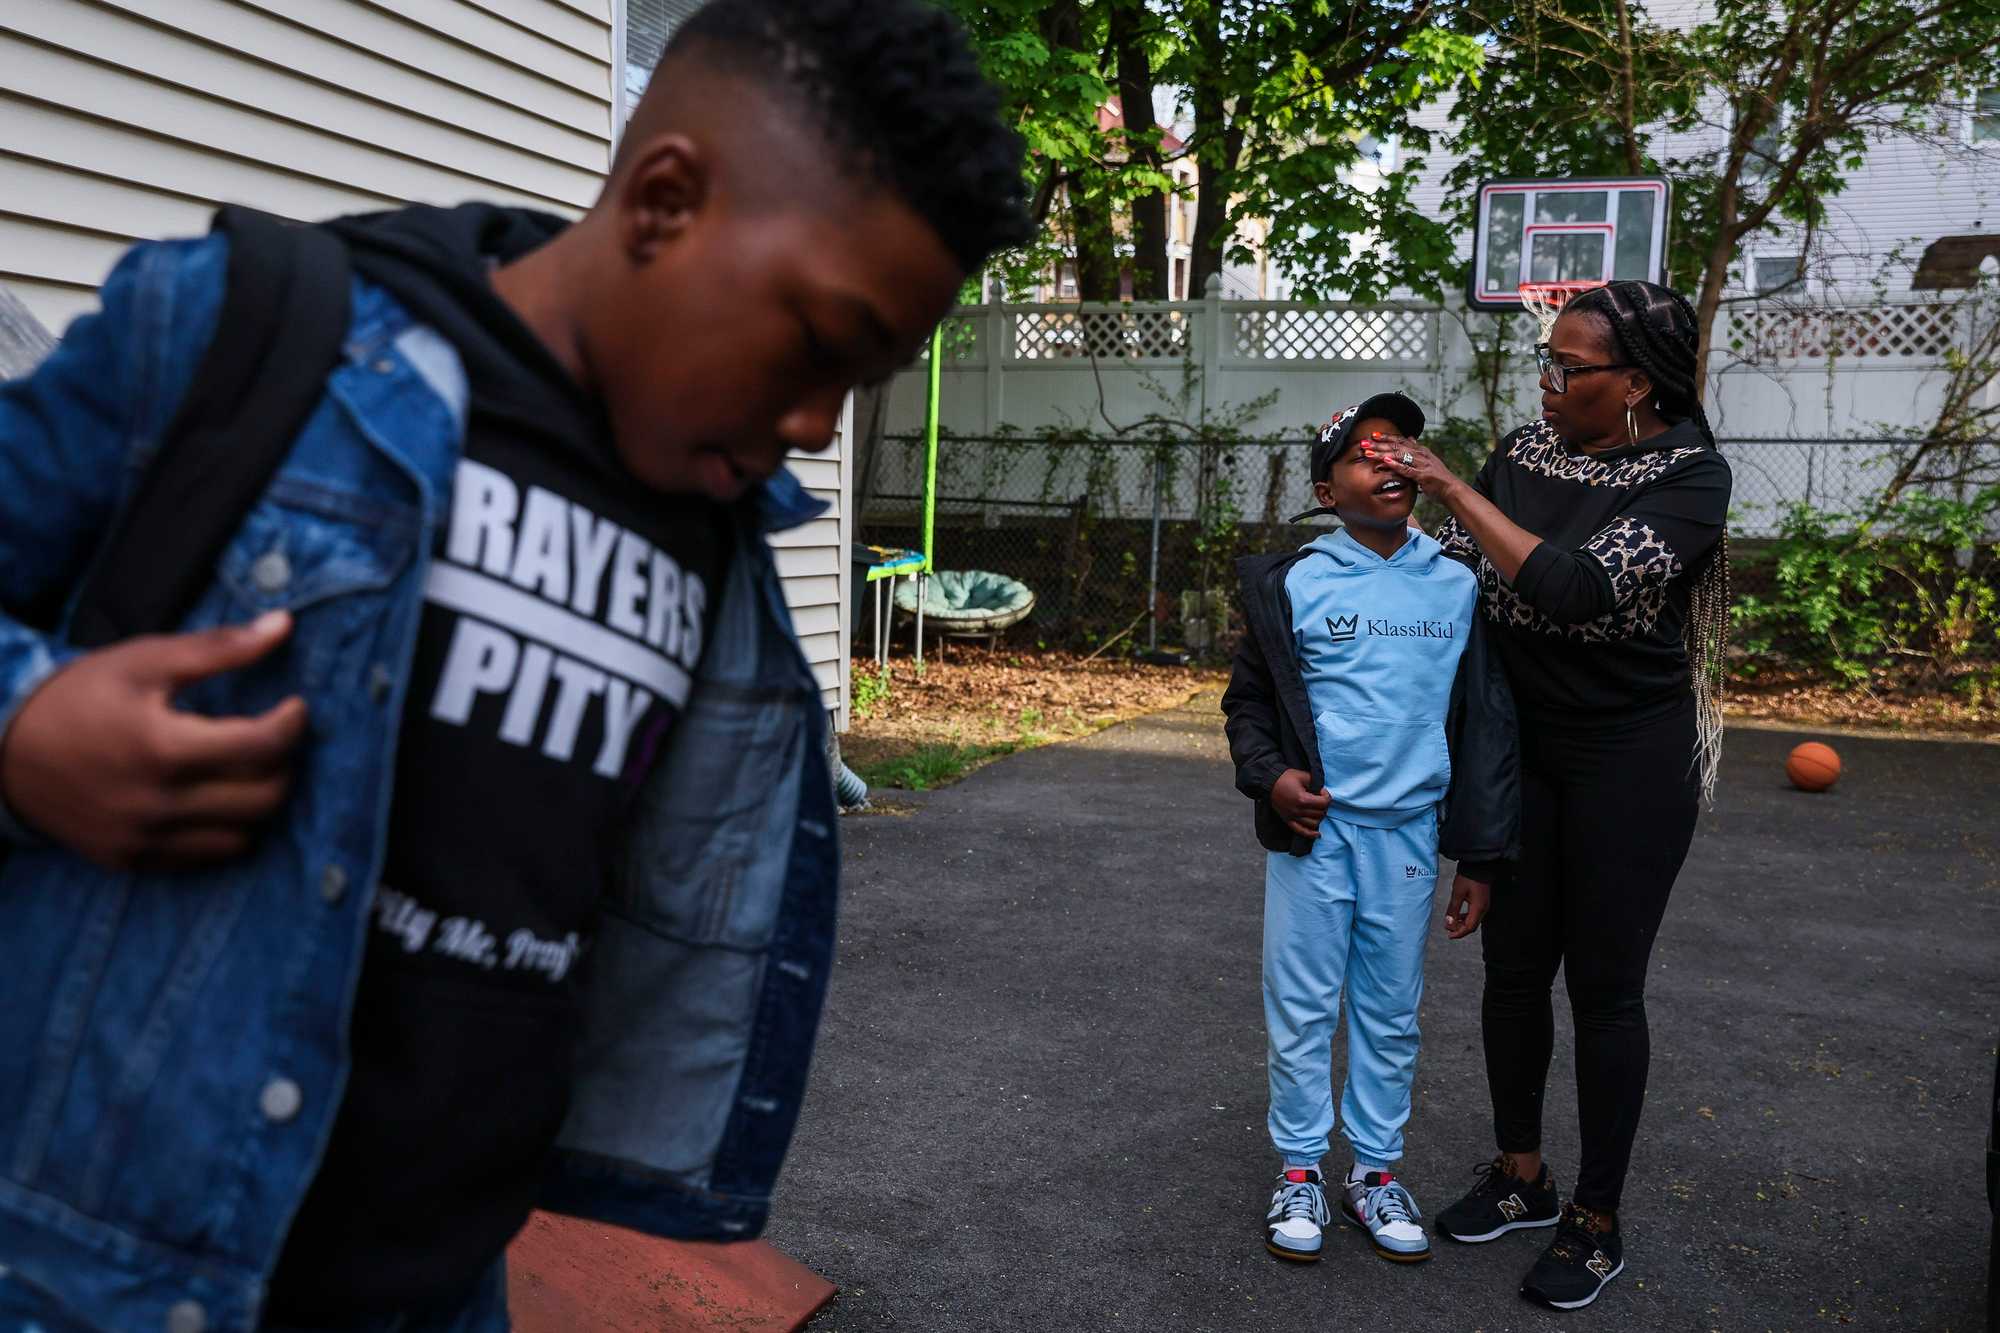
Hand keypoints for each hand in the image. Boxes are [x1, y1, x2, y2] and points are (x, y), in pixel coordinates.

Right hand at [0, 612, 308, 870]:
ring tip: (247, 768)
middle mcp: (156, 802)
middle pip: (263, 797)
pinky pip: (206, 856)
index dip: (293, 724)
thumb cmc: (79, 695)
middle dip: (282, 763)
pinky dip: (225, 829)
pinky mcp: (131, 859)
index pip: (262, 747)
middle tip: (273, 738)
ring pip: (242, 835)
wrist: (3, 748)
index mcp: (162, 748)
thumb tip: (285, 624)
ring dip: (258, 801)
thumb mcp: (145, 660)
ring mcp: (143, 838)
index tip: (296, 707)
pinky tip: (216, 797)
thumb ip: (220, 648)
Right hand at [1269, 768, 1330, 839]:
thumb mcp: (1303, 776)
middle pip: (1320, 813)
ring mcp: (1293, 817)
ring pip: (1314, 824)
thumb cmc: (1285, 778)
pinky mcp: (1288, 820)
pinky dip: (1311, 834)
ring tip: (1317, 810)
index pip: (1324, 803)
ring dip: (1319, 817)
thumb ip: (1315, 782)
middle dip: (1324, 806)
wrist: (1269, 783)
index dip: (1326, 796)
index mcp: (1303, 799)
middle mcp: (1298, 810)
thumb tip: (1322, 791)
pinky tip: (1318, 834)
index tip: (1321, 791)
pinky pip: (1301, 831)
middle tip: (1320, 799)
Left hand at [1360, 435, 1464, 502]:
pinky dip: (1396, 465)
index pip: (1401, 441)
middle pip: (1397, 446)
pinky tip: (1385, 462)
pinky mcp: (1423, 475)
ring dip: (1382, 453)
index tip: (1374, 435)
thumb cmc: (1438, 477)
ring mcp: (1422, 464)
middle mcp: (1421, 454)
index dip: (1387, 437)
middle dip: (1379, 444)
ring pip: (1399, 456)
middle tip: (1364, 442)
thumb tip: (1410, 437)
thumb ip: (1417, 449)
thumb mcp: (1428, 460)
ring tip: (1369, 452)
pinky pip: (1407, 469)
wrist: (1451, 489)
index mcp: (1421, 451)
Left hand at [1443, 872, 1490, 938]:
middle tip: (1448, 929)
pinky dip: (1466, 917)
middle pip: (1472, 926)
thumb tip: (1449, 922)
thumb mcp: (1458, 893)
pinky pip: (1474, 914)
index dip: (1459, 933)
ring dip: (1462, 923)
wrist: (1479, 865)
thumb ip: (1453, 909)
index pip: (1469, 927)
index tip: (1450, 935)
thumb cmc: (1468, 877)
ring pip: (1473, 920)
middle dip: (1460, 929)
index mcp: (1478, 908)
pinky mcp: (1482, 901)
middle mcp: (1483, 909)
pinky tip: (1458, 915)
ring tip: (1451, 922)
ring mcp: (1484, 905)